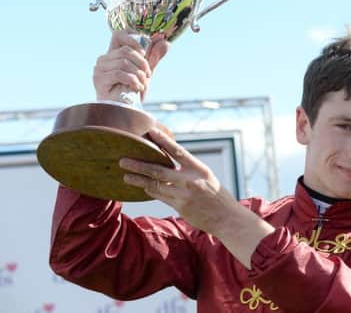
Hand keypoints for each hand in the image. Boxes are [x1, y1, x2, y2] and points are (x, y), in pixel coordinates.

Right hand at [93, 31, 168, 100]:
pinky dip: (132, 80)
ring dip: (138, 75)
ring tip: (142, 84)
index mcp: (113, 54)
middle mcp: (104, 59)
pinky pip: (119, 74)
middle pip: (126, 50)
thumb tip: (165, 42)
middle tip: (148, 75)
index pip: (118, 34)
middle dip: (142, 63)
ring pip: (124, 62)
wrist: (126, 111)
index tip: (144, 52)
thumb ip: (153, 57)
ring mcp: (99, 69)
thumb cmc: (132, 92)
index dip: (133, 38)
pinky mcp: (99, 79)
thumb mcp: (145, 72)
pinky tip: (136, 88)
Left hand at [120, 129, 274, 267]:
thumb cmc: (215, 194)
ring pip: (155, 185)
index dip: (164, 141)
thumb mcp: (206, 176)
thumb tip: (169, 158)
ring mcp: (184, 194)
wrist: (226, 217)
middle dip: (139, 165)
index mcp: (199, 168)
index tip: (150, 132)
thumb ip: (189, 169)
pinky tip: (141, 187)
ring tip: (125, 176)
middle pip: (159, 170)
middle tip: (124, 160)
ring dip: (139, 180)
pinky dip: (150, 190)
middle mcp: (191, 180)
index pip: (178, 151)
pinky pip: (160, 196)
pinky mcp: (180, 207)